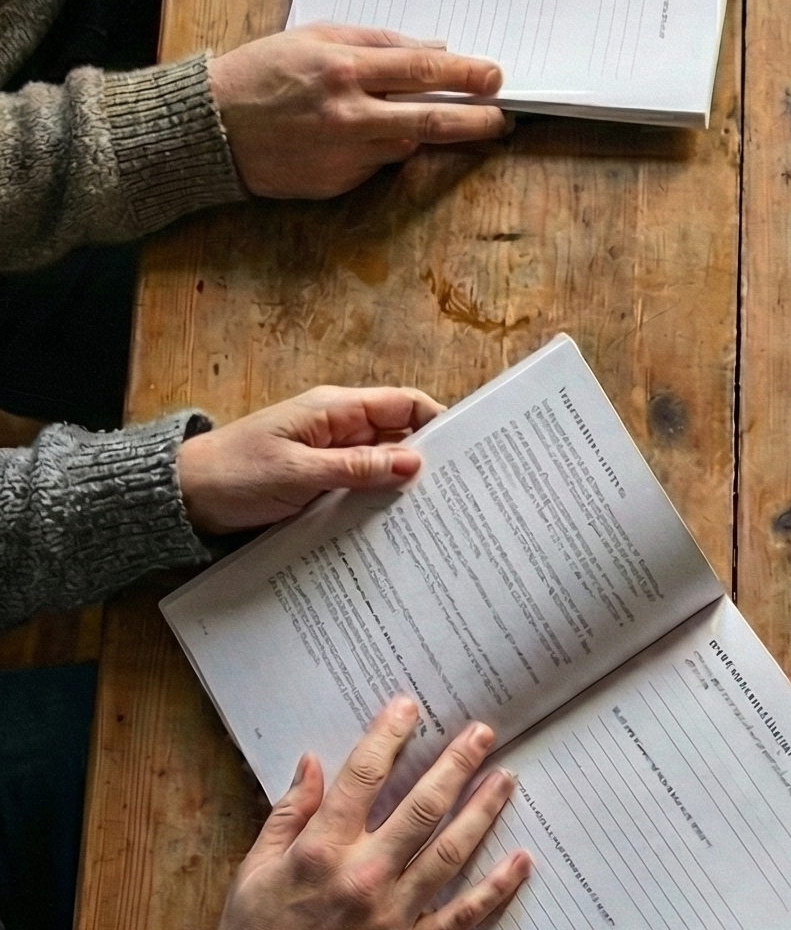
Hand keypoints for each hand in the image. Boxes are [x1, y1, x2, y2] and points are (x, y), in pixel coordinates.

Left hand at [177, 385, 441, 534]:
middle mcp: (339, 429)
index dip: (439, 420)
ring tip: (438, 513)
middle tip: (461, 489)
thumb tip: (414, 463)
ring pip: (383, 466)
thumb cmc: (234, 475)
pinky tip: (397, 525)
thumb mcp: (298, 472)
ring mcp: (331, 457)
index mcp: (335, 410)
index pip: (403, 404)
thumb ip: (357, 467)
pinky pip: (362, 488)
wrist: (183, 498)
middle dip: (429, 458)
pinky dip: (380, 502)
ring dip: (405, 486)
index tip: (469, 447)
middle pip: (400, 436)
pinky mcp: (321, 484)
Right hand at [208, 25, 506, 198]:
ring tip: (439, 120)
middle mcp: (349, 114)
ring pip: (408, 144)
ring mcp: (344, 154)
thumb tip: (434, 51)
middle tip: (503, 117)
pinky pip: (377, 163)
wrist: (208, 129)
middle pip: (432, 120)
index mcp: (344, 68)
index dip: (467, 75)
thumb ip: (377, 42)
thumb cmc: (261, 73)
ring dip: (426, 133)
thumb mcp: (314, 37)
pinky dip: (383, 149)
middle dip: (477, 120)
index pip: (424, 71)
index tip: (495, 77)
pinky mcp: (337, 183)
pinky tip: (364, 137)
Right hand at [211, 698, 530, 929]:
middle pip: (422, 806)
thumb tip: (314, 762)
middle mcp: (364, 876)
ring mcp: (392, 915)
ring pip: (451, 852)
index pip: (363, 777)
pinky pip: (462, 915)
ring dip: (483, 811)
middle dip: (457, 764)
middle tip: (483, 734)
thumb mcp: (253, 871)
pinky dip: (496, 888)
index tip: (409, 706)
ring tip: (506, 779)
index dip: (388, 735)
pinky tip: (521, 861)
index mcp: (321, 852)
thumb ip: (287, 815)